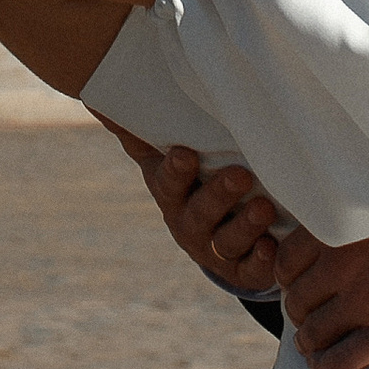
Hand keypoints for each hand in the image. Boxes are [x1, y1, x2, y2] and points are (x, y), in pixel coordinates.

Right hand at [107, 127, 284, 294]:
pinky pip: (252, 271)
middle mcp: (190, 225)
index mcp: (172, 194)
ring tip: (264, 208)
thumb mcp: (166, 155)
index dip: (176, 171)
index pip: (168, 183)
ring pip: (226, 244)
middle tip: (241, 176)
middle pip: (198, 215)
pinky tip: (273, 246)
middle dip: (218, 196)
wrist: (220, 232)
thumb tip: (96, 97)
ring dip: (245, 227)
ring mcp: (215, 250)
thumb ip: (139, 129)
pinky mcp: (243, 271)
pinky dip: (262, 261)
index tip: (185, 153)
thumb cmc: (193, 180)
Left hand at [276, 208, 368, 368]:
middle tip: (316, 316)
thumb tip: (336, 239)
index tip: (307, 285)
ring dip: (311, 341)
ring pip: (312, 333)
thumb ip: (353, 221)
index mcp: (340, 227)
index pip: (287, 261)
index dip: (294, 279)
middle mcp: (344, 262)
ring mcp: (367, 298)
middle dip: (303, 311)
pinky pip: (339, 361)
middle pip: (297, 300)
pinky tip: (326, 367)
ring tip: (318, 344)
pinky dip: (325, 368)